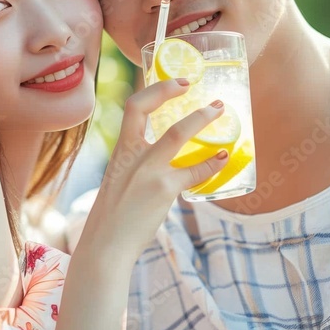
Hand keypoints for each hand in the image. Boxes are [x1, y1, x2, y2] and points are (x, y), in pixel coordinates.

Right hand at [80, 78, 228, 264]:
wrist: (106, 245)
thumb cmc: (114, 217)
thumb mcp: (120, 180)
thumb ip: (139, 166)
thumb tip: (165, 163)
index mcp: (121, 150)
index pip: (132, 107)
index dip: (155, 91)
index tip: (177, 85)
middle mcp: (131, 154)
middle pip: (149, 109)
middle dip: (172, 91)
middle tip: (194, 86)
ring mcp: (147, 170)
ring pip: (176, 133)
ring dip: (201, 119)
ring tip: (220, 111)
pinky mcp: (163, 189)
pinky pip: (194, 172)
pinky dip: (211, 164)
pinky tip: (222, 159)